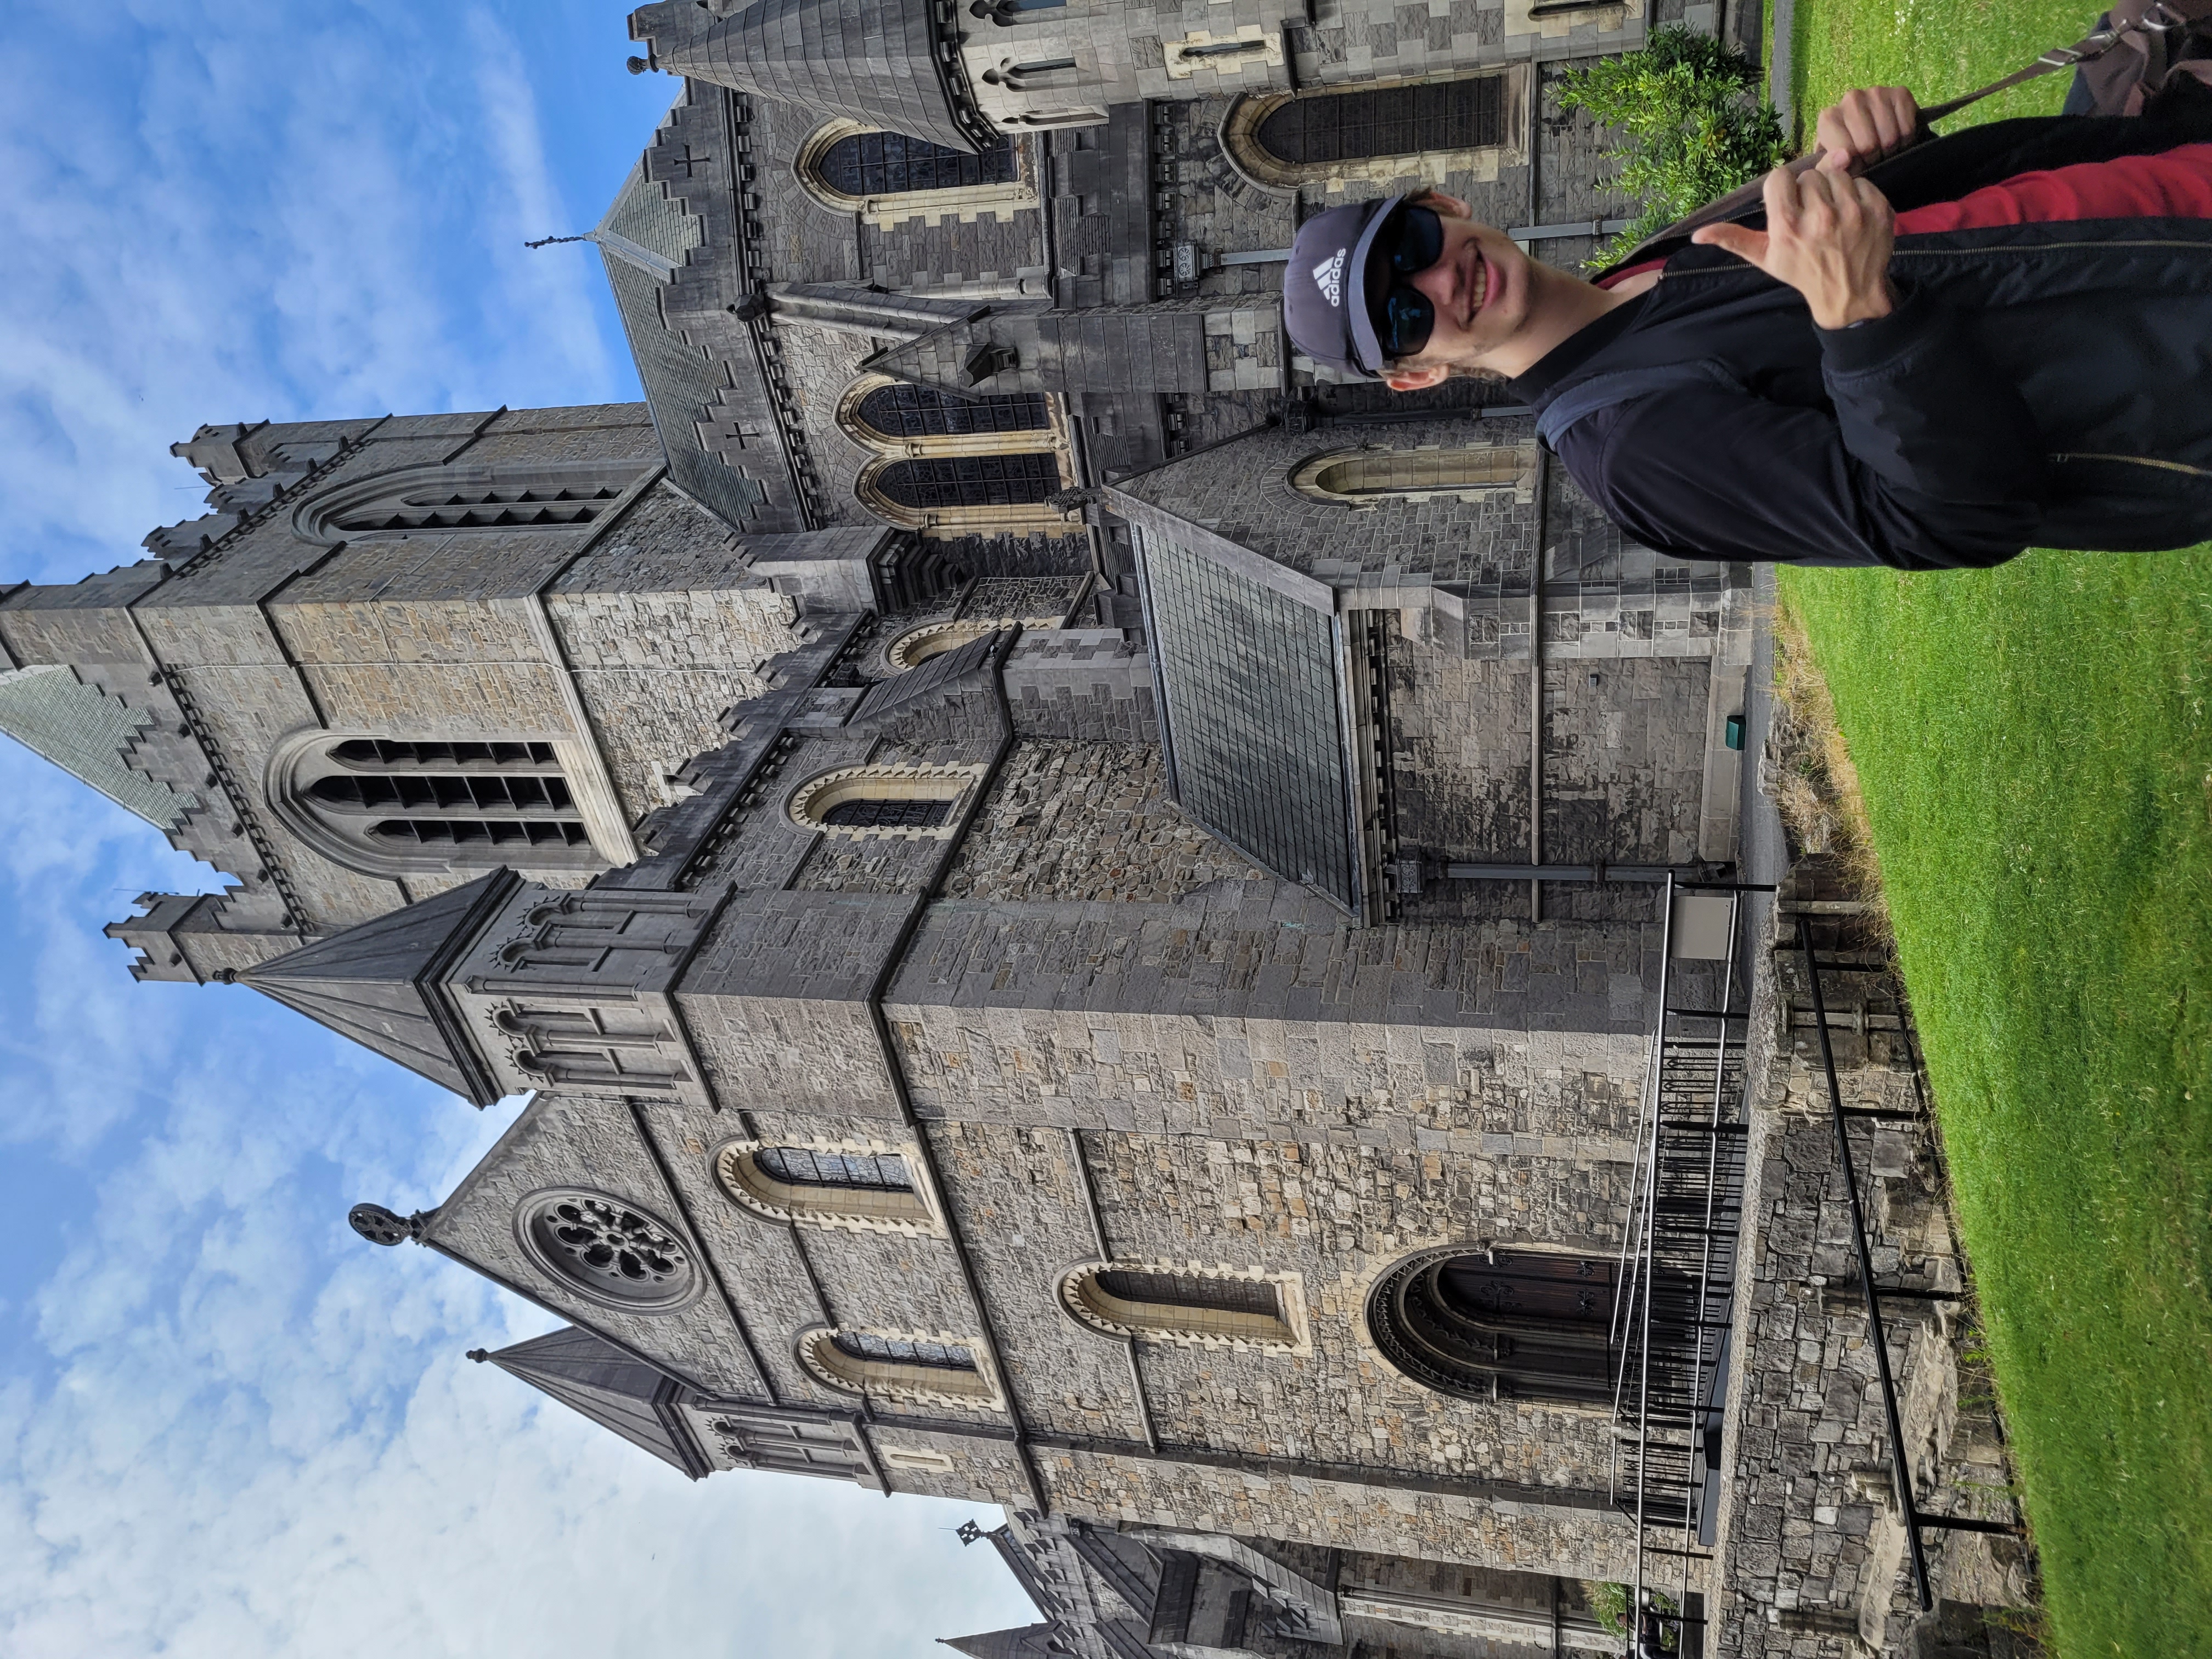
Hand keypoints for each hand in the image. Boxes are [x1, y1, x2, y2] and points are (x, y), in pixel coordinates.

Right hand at [1690, 166, 1896, 329]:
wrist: (1849, 294)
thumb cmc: (1802, 273)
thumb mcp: (1765, 258)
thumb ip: (1733, 240)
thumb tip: (1697, 234)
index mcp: (1787, 227)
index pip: (1779, 177)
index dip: (1783, 189)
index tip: (1788, 205)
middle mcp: (1819, 217)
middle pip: (1808, 176)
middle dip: (1809, 191)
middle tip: (1812, 215)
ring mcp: (1852, 212)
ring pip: (1837, 173)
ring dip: (1834, 189)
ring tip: (1832, 213)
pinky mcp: (1877, 209)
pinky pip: (1862, 181)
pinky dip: (1858, 194)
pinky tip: (1852, 215)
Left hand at [1814, 86, 1920, 172]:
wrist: (1872, 129)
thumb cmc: (1847, 148)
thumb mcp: (1832, 162)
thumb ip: (1829, 166)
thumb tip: (1845, 158)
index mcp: (1829, 118)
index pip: (1846, 152)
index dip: (1855, 166)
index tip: (1856, 165)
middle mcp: (1851, 99)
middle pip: (1869, 145)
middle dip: (1872, 159)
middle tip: (1871, 158)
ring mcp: (1876, 93)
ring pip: (1890, 138)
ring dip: (1890, 151)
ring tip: (1883, 149)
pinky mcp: (1900, 93)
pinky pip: (1908, 128)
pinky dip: (1906, 140)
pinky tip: (1898, 138)